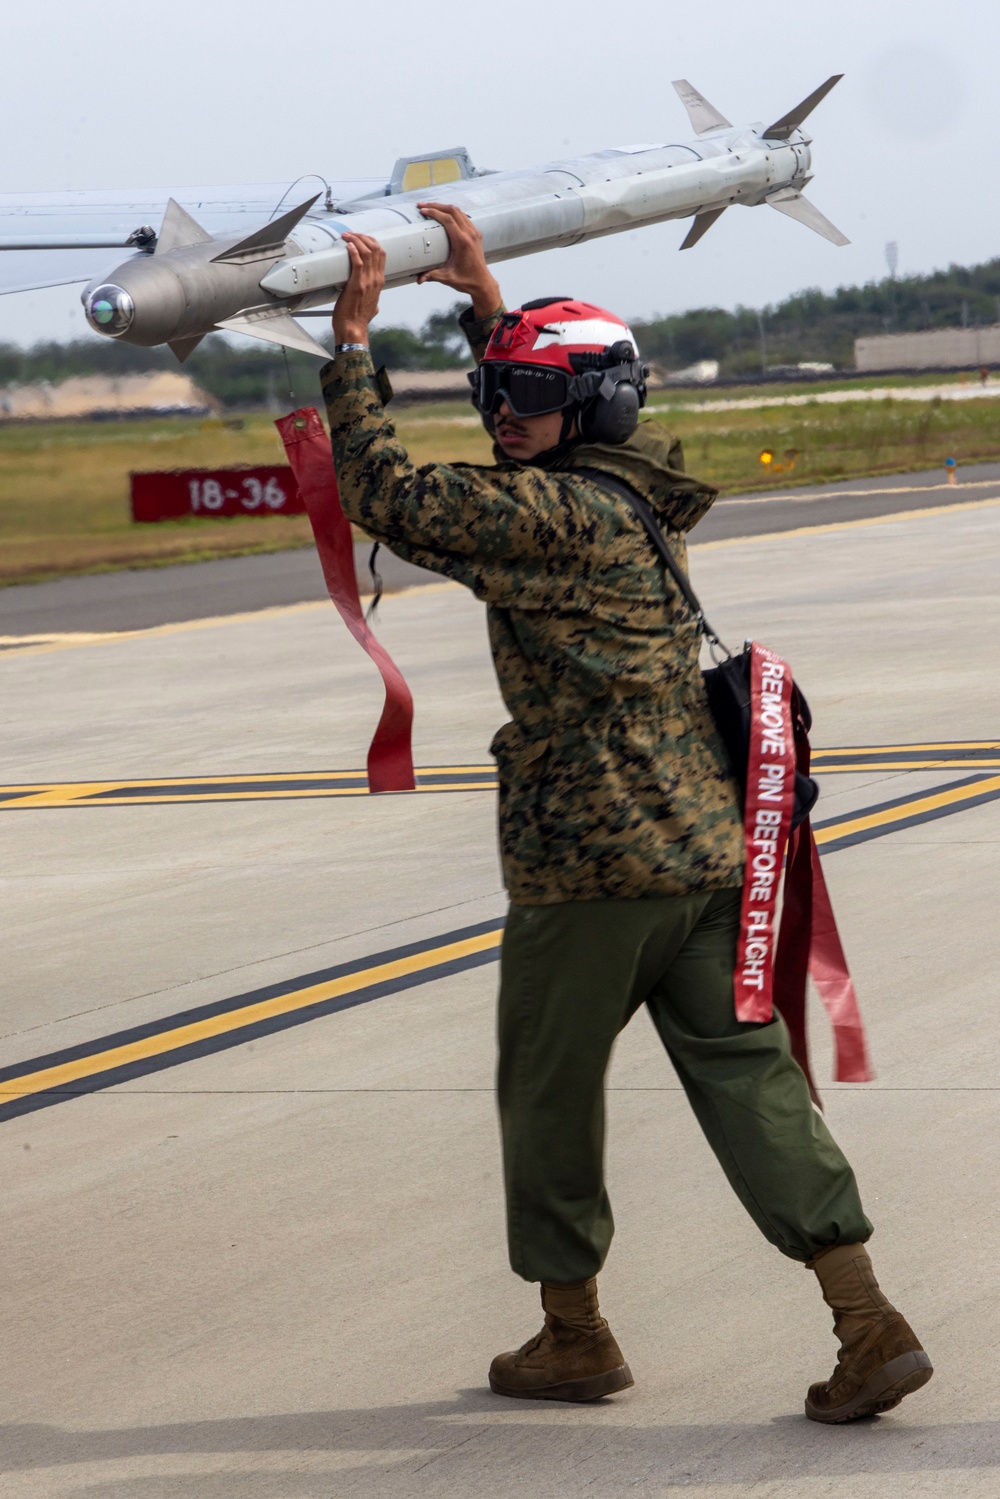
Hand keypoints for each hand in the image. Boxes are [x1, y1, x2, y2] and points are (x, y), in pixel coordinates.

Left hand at [332, 233, 385, 344]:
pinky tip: (347, 246)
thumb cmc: (358, 319)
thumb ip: (374, 301)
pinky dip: (353, 251)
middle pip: (375, 248)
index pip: (381, 254)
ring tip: (346, 236)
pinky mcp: (357, 285)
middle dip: (362, 236)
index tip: (359, 237)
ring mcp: (368, 282)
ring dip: (355, 240)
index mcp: (379, 281)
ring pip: (367, 252)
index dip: (371, 241)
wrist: (353, 329)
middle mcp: (376, 279)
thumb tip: (375, 306)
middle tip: (350, 234)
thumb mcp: (372, 307)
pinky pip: (358, 262)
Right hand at [416, 202, 500, 317]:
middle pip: (453, 210)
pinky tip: (444, 214)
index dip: (434, 212)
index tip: (423, 211)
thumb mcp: (447, 278)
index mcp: (463, 242)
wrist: (482, 283)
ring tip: (431, 207)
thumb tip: (418, 279)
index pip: (448, 220)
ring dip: (444, 207)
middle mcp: (470, 234)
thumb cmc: (467, 280)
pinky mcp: (476, 234)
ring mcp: (474, 233)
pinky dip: (453, 213)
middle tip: (422, 205)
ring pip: (459, 212)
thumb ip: (432, 276)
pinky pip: (464, 217)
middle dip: (436, 205)